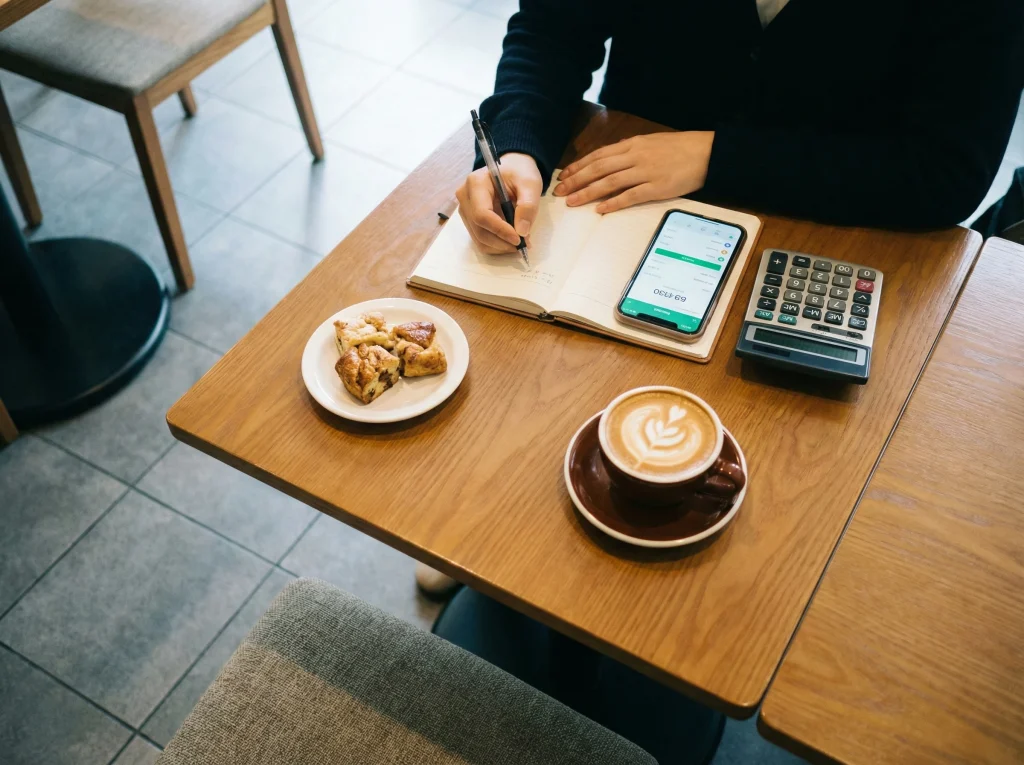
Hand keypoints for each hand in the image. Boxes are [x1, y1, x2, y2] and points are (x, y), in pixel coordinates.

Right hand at [455, 152, 541, 253]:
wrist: (512, 169)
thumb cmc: (519, 173)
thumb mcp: (530, 184)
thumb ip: (528, 206)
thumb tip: (522, 232)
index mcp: (476, 182)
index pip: (482, 214)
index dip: (500, 230)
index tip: (519, 239)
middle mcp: (465, 196)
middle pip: (479, 230)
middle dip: (502, 242)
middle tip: (524, 244)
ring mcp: (465, 209)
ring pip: (479, 238)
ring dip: (500, 246)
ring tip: (520, 242)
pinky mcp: (470, 219)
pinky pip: (480, 240)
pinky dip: (496, 245)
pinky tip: (510, 240)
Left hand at [553, 132, 714, 213]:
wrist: (708, 152)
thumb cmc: (680, 148)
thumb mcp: (652, 143)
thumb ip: (631, 152)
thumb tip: (610, 161)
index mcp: (633, 145)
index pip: (598, 155)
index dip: (579, 166)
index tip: (563, 175)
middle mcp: (635, 157)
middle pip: (598, 169)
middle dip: (576, 180)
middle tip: (559, 191)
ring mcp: (646, 172)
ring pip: (609, 182)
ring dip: (588, 192)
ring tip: (572, 201)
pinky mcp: (657, 187)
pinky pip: (630, 196)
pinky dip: (614, 203)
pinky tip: (600, 209)